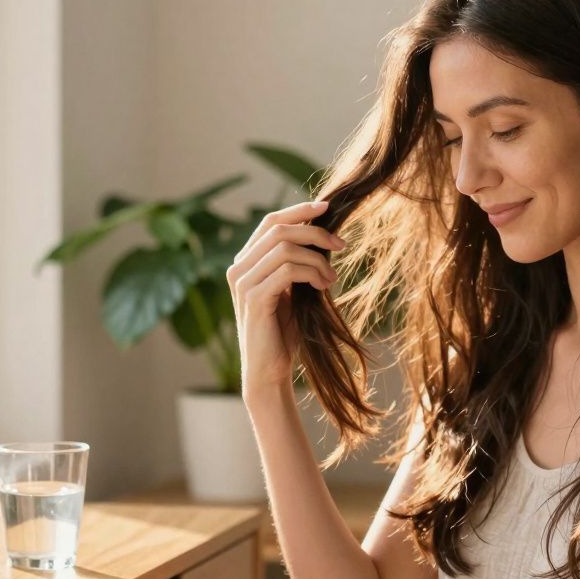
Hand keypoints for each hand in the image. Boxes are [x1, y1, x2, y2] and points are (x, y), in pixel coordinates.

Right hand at [227, 200, 345, 403]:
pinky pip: (286, 270)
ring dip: (316, 259)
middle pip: (278, 229)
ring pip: (284, 248)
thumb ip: (297, 263)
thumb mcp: (292, 290)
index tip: (328, 207)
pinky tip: (323, 286)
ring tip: (331, 279)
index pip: (270, 222)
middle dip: (315, 232)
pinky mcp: (253, 298)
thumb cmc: (283, 333)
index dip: (299, 209)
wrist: (270, 371)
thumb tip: (323, 233)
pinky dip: (311, 272)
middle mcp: (238, 268)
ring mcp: (243, 282)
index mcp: (246, 262)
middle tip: (341, 245)